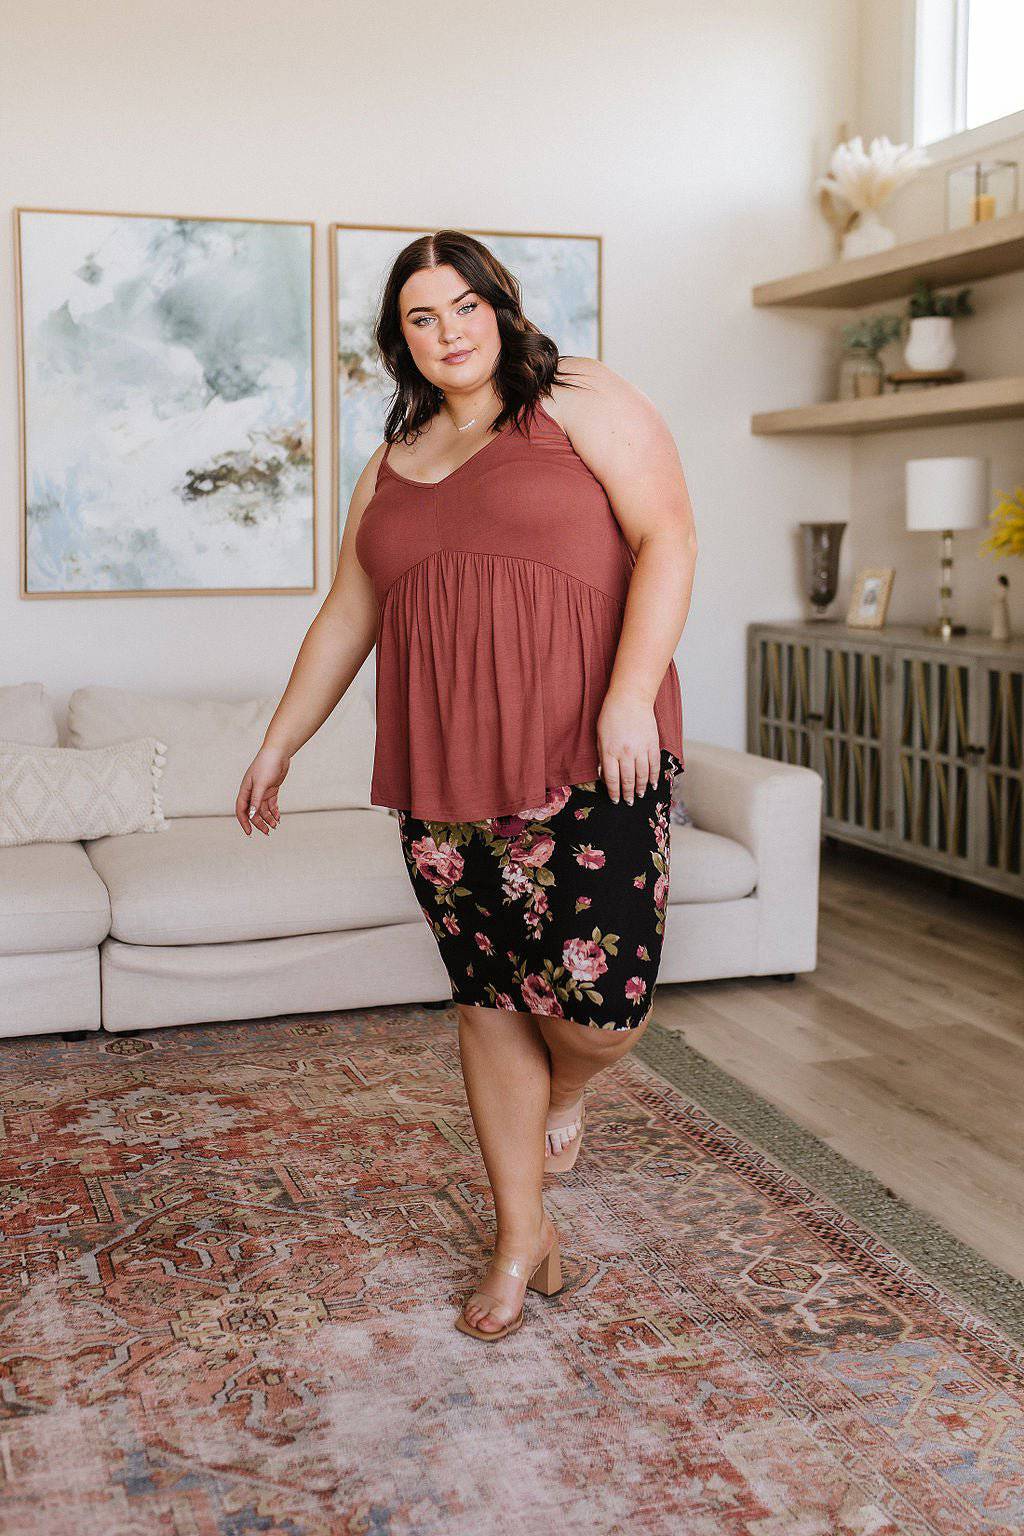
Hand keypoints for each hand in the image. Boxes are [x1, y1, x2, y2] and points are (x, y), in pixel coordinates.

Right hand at [235, 744, 290, 835]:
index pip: (241, 810)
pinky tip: (278, 818)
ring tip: (275, 825)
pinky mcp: (271, 789)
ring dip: (268, 818)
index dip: (244, 822)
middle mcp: (252, 792)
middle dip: (259, 823)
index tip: (249, 833)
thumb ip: (256, 800)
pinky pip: (271, 804)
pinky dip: (274, 811)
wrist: (278, 753)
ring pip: (263, 809)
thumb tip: (252, 815)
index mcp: (245, 790)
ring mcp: (262, 791)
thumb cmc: (267, 765)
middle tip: (267, 832)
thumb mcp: (261, 784)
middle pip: (253, 812)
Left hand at [596, 688, 660, 804]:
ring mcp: (641, 749)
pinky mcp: (652, 744)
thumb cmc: (611, 714)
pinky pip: (654, 765)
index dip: (614, 792)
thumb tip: (603, 774)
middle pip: (627, 780)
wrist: (631, 698)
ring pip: (642, 775)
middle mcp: (626, 753)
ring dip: (641, 788)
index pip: (612, 779)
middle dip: (628, 794)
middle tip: (629, 802)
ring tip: (640, 796)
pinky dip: (654, 777)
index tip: (615, 800)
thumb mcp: (599, 735)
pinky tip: (653, 785)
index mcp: (610, 751)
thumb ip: (601, 755)